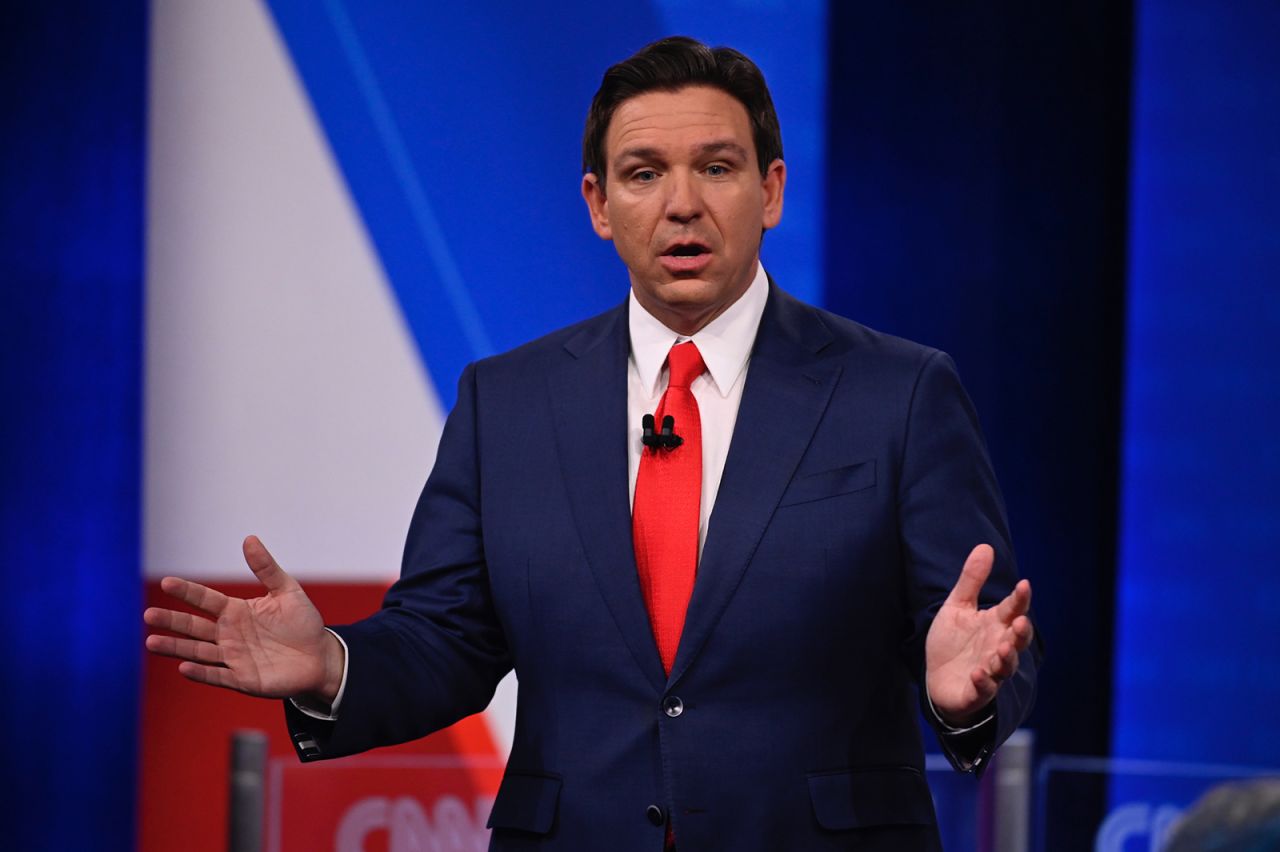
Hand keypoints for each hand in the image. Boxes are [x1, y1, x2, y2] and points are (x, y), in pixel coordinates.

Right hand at [144, 535, 344, 702]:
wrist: (321, 657)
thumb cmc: (303, 623)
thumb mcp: (287, 591)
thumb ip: (266, 568)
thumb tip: (249, 539)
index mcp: (236, 611)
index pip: (206, 600)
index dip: (187, 592)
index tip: (167, 582)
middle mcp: (229, 634)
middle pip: (194, 627)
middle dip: (172, 621)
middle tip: (148, 615)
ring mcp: (233, 657)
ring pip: (198, 651)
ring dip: (176, 647)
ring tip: (152, 641)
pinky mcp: (243, 679)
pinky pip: (217, 675)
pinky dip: (201, 672)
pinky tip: (183, 667)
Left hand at [925, 544, 1033, 725]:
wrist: (937, 680)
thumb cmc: (953, 643)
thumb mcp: (957, 607)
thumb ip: (971, 580)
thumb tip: (986, 546)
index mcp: (995, 625)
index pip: (1013, 610)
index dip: (1020, 599)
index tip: (1024, 584)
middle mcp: (997, 647)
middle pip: (1017, 641)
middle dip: (1020, 634)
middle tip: (1019, 623)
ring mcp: (989, 671)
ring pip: (1005, 667)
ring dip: (1005, 659)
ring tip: (1001, 649)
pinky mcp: (976, 691)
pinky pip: (984, 689)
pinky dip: (983, 683)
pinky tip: (979, 674)